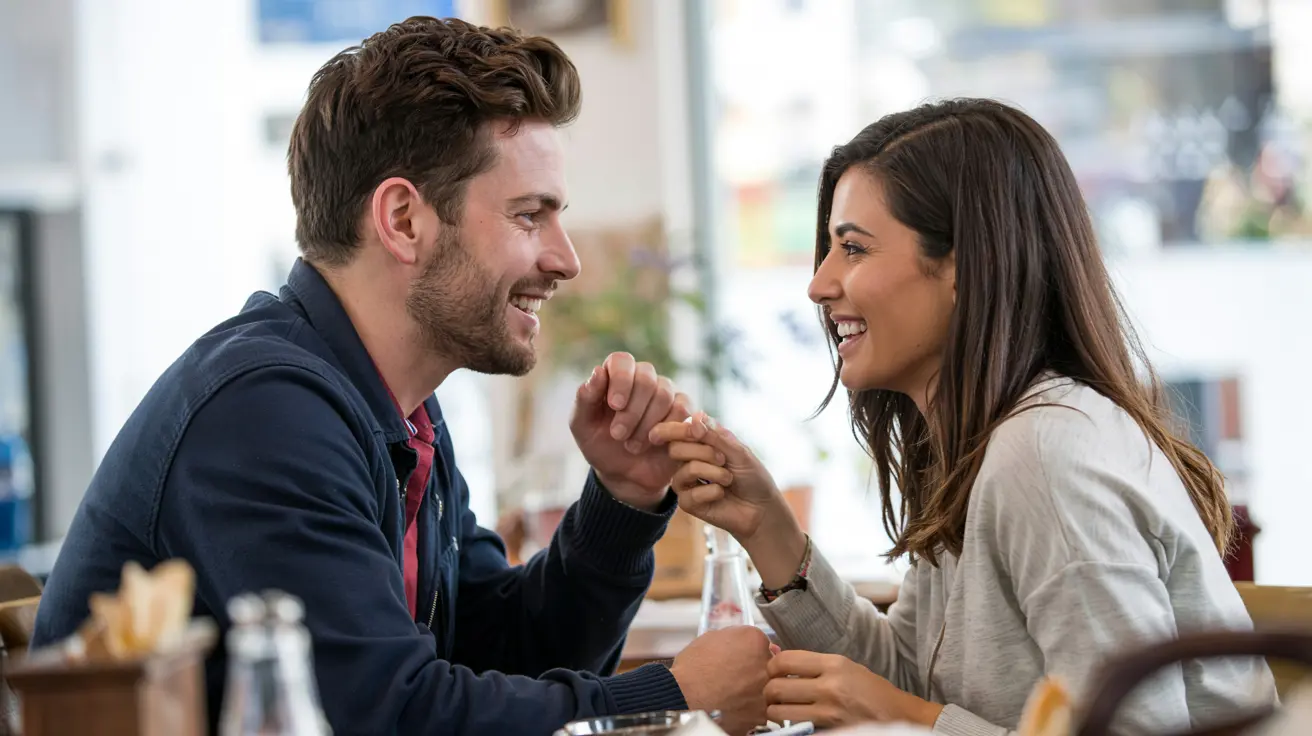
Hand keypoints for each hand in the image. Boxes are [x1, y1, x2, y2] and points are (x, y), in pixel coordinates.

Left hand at [570, 352, 690, 510]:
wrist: (625, 476)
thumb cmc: (601, 446)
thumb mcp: (583, 426)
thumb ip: (585, 399)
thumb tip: (598, 372)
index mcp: (616, 376)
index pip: (622, 360)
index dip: (620, 379)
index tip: (614, 405)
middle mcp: (643, 378)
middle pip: (645, 377)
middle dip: (631, 410)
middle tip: (618, 435)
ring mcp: (666, 393)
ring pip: (663, 394)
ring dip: (645, 424)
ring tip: (632, 445)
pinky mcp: (684, 411)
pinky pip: (682, 409)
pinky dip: (666, 428)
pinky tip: (654, 442)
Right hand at [647, 414, 805, 587]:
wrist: (762, 508)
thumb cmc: (752, 477)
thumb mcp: (738, 451)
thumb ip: (715, 435)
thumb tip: (695, 417)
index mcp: (699, 444)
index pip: (676, 431)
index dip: (679, 429)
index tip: (697, 433)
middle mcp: (689, 461)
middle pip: (675, 449)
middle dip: (703, 452)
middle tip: (723, 459)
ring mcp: (686, 483)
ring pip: (684, 470)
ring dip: (712, 472)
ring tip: (728, 479)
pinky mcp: (688, 503)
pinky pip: (689, 494)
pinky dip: (711, 492)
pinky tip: (721, 494)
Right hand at [670, 626, 771, 735]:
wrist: (685, 691)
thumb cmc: (694, 665)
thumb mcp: (713, 637)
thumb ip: (734, 636)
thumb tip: (743, 640)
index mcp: (755, 639)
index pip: (764, 644)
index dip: (752, 653)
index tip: (743, 659)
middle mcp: (765, 661)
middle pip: (771, 664)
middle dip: (758, 669)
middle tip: (740, 675)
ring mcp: (765, 687)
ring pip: (768, 686)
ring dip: (757, 688)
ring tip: (736, 691)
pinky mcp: (761, 710)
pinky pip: (762, 707)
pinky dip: (752, 706)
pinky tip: (736, 703)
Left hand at [764, 650, 943, 728]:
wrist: (899, 715)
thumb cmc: (873, 691)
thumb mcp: (846, 667)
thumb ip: (815, 665)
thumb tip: (781, 661)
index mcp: (833, 664)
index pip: (785, 661)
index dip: (771, 667)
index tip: (773, 672)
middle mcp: (829, 686)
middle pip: (776, 687)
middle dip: (769, 692)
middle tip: (773, 694)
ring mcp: (828, 711)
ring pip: (779, 712)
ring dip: (774, 711)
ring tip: (781, 709)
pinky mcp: (829, 730)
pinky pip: (796, 727)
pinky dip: (789, 725)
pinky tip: (795, 721)